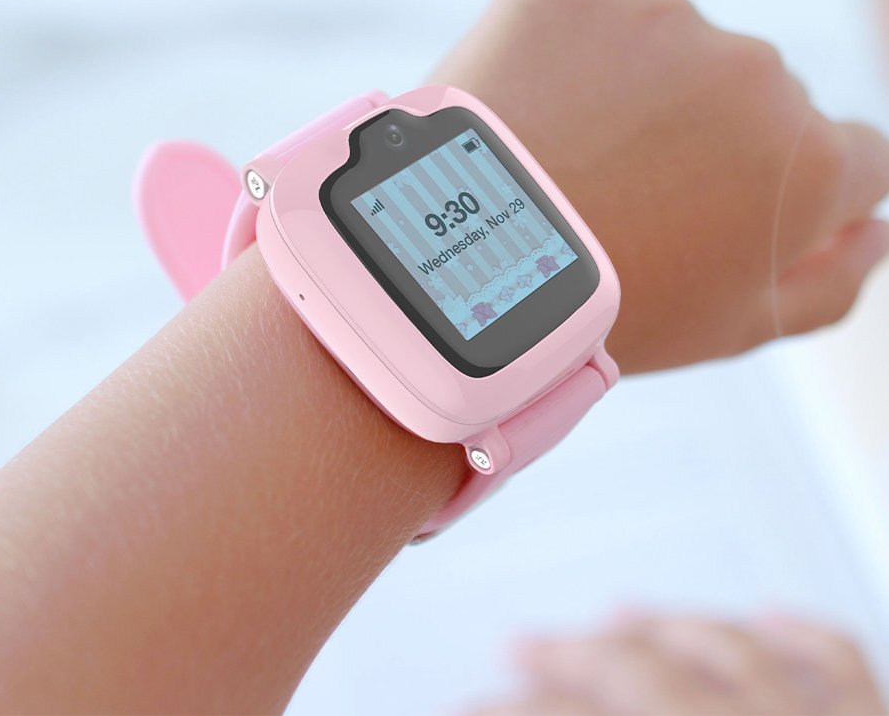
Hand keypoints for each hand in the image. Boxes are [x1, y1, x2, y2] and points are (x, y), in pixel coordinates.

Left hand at [430, 0, 888, 372]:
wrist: (450, 265)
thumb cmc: (595, 313)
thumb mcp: (728, 330)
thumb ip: (826, 283)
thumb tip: (874, 230)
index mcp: (810, 163)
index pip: (851, 154)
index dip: (784, 182)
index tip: (721, 201)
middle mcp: (757, 74)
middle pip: (755, 95)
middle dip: (705, 136)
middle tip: (620, 190)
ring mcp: (666, 17)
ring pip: (671, 47)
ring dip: (633, 89)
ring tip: (564, 155)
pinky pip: (597, 4)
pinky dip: (571, 44)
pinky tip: (535, 104)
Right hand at [470, 612, 886, 714]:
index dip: (514, 712)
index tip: (474, 706)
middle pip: (641, 674)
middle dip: (565, 654)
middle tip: (518, 649)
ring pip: (732, 647)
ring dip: (664, 624)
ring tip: (616, 613)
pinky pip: (843, 664)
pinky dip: (801, 632)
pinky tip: (765, 615)